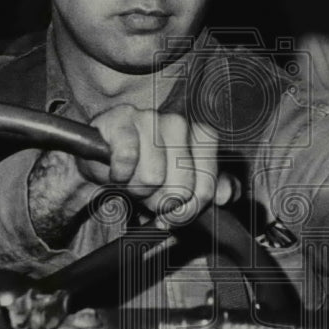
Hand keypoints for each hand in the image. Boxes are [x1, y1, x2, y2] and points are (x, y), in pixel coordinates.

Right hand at [28, 106, 233, 242]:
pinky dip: (119, 174)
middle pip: (181, 186)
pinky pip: (126, 160)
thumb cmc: (146, 169)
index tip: (176, 211)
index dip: (190, 208)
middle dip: (161, 201)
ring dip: (137, 188)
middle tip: (150, 193)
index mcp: (202, 136)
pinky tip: (118, 168)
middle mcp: (180, 122)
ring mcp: (150, 117)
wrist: (102, 157)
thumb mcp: (182, 183)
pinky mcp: (120, 120)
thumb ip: (210, 187)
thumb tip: (226, 194)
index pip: (208, 185)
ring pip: (152, 176)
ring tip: (132, 179)